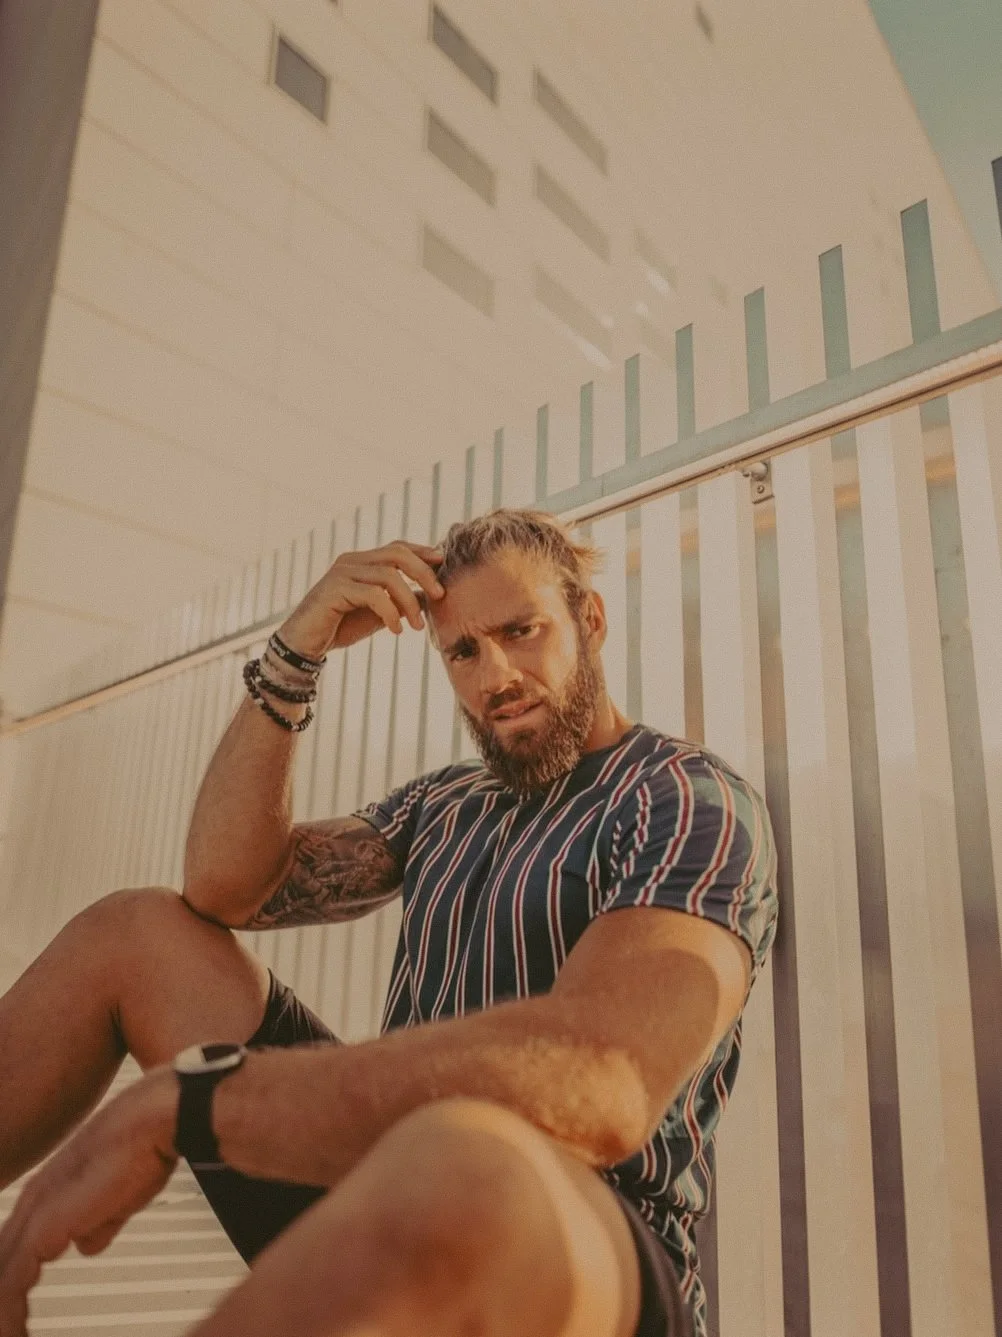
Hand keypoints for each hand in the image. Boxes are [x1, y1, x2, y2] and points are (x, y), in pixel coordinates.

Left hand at [0, 1069, 178, 1336]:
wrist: (156, 1119)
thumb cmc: (147, 1145)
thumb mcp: (122, 1194)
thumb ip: (101, 1221)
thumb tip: (85, 1245)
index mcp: (49, 1192)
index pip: (16, 1246)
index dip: (12, 1277)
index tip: (14, 1310)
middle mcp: (34, 1201)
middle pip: (2, 1260)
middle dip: (3, 1299)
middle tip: (10, 1331)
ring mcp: (34, 1214)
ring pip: (0, 1276)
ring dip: (4, 1315)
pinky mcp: (44, 1228)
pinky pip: (9, 1286)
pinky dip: (8, 1318)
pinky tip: (15, 1336)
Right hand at [279, 540, 445, 654]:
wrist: (305, 644)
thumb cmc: (341, 627)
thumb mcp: (378, 613)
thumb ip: (400, 602)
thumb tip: (428, 596)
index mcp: (361, 561)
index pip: (397, 547)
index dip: (422, 553)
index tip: (444, 565)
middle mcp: (351, 561)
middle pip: (397, 553)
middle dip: (424, 573)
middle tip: (439, 595)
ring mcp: (342, 573)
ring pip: (389, 575)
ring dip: (409, 601)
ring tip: (416, 625)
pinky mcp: (335, 589)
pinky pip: (374, 595)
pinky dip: (390, 613)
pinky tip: (396, 630)